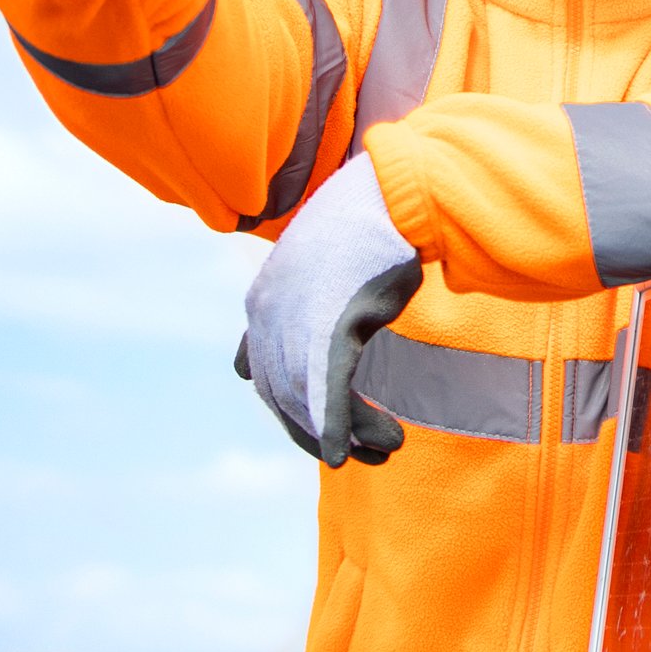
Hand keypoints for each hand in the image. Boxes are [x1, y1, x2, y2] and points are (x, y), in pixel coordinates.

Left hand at [240, 154, 422, 466]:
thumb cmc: (369, 224)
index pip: (260, 371)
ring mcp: (295, 324)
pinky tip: (343, 456)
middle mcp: (267, 316)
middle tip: (358, 454)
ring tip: (385, 449)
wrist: (390, 194)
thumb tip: (329, 323)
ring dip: (344, 434)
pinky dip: (335, 429)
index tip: (314, 424)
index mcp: (262, 300)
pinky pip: (327, 395)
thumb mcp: (324, 263)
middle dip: (317, 431)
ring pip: (308, 401)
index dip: (289, 404)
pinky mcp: (330, 331)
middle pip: (282, 395)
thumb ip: (310, 299)